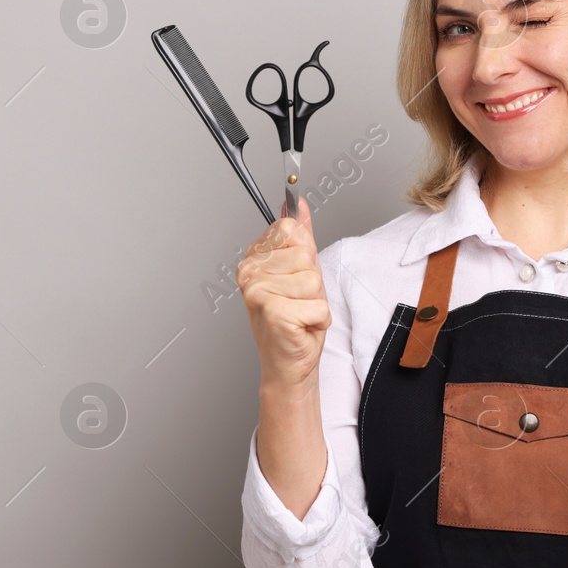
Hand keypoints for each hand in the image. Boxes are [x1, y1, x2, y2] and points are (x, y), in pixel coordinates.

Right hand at [237, 196, 329, 394]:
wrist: (289, 362)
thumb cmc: (294, 321)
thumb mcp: (300, 272)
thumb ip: (300, 235)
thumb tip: (298, 204)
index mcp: (254, 258)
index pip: (290, 228)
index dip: (303, 254)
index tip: (294, 274)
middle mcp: (250, 272)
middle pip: (305, 253)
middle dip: (313, 281)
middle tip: (299, 300)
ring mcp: (258, 291)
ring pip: (313, 279)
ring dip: (315, 301)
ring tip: (300, 313)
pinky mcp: (274, 311)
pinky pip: (317, 304)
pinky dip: (318, 319)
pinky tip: (301, 326)